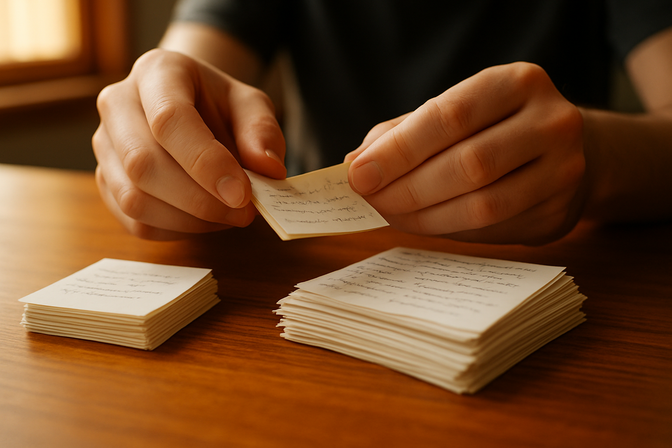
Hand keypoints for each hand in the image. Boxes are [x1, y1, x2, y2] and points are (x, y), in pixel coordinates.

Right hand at [93, 49, 285, 239]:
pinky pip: (134, 222)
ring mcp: (105, 146)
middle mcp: (118, 105)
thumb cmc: (220, 106)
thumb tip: (268, 169)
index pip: (169, 120)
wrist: (194, 109)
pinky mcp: (106, 183)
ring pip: (134, 199)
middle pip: (143, 164)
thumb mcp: (251, 106)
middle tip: (244, 212)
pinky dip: (177, 230)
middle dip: (200, 200)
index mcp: (156, 72)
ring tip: (229, 215)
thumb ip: (262, 132)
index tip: (242, 193)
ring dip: (190, 220)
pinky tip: (206, 220)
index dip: (206, 163)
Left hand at [346, 62, 586, 244]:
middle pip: (470, 163)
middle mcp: (551, 122)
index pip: (451, 116)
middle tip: (371, 200)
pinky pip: (494, 230)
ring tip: (391, 215)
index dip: (400, 150)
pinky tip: (424, 223)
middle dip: (408, 188)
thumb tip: (354, 163)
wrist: (563, 152)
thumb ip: (403, 133)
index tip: (359, 174)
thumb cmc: (493, 128)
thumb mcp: (453, 114)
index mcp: (517, 83)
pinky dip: (449, 229)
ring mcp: (564, 170)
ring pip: (484, 204)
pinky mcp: (559, 211)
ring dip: (425, 216)